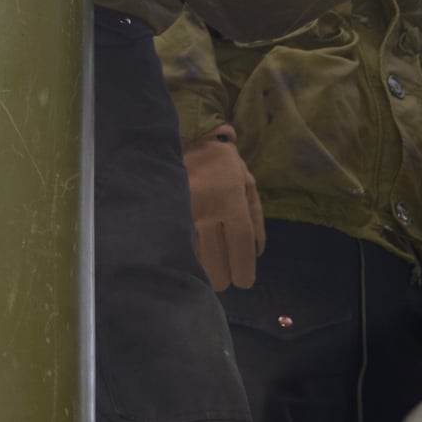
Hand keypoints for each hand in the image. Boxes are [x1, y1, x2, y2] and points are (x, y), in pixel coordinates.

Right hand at [183, 126, 265, 291]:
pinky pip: (177, 247)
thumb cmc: (222, 164)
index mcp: (230, 199)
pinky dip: (185, 259)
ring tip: (207, 271)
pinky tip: (189, 261)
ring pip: (195, 260)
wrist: (185, 139)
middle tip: (225, 277)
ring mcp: (181, 212)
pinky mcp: (165, 213)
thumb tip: (257, 254)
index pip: (240, 245)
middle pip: (217, 262)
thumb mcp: (248, 184)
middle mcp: (205, 208)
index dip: (244, 269)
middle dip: (224, 277)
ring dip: (203, 272)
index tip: (244, 281)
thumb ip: (256, 219)